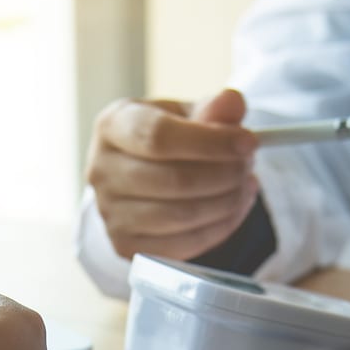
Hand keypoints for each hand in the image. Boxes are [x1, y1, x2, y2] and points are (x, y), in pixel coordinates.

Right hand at [86, 88, 259, 260]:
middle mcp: (101, 171)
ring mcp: (110, 213)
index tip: (248, 142)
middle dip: (225, 174)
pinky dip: (219, 228)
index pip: (158, 137)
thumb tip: (232, 103)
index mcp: (112, 126)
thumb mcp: (188, 114)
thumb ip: (212, 108)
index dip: (210, 142)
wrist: (139, 174)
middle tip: (249, 165)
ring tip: (245, 185)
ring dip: (227, 202)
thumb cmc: (167, 138)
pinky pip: (183, 244)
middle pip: (173, 180)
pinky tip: (233, 208)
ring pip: (181, 215)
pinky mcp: (126, 246)